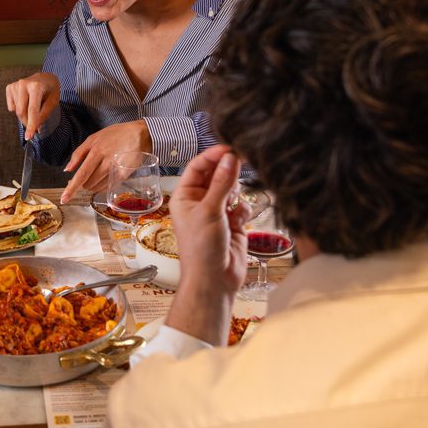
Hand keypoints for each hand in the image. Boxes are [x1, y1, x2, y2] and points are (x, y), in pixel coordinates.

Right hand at [5, 72, 59, 139]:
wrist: (45, 78)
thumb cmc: (51, 90)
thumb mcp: (53, 102)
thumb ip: (43, 115)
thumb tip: (35, 129)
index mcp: (36, 86)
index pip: (32, 110)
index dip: (31, 125)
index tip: (29, 137)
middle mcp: (24, 83)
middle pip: (21, 112)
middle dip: (27, 122)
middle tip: (35, 127)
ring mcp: (15, 84)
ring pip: (16, 110)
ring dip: (24, 115)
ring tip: (33, 108)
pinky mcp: (10, 87)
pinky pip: (11, 106)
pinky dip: (18, 108)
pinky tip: (25, 101)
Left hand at [59, 121, 150, 203]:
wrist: (140, 135)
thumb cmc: (115, 134)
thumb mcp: (94, 138)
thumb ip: (78, 153)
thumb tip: (67, 169)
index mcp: (97, 151)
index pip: (82, 174)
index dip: (72, 188)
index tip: (64, 199)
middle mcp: (106, 162)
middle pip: (89, 183)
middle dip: (84, 183)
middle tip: (86, 176)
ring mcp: (116, 170)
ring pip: (98, 187)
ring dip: (93, 185)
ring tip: (98, 172)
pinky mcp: (125, 175)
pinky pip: (108, 187)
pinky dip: (102, 185)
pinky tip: (104, 176)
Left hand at [164, 145, 249, 344]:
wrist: (214, 280)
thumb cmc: (201, 249)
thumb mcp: (210, 211)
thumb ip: (222, 184)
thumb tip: (230, 158)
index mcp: (185, 196)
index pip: (198, 167)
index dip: (213, 156)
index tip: (230, 147)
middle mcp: (199, 202)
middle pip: (215, 175)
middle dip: (227, 170)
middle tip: (242, 160)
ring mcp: (216, 212)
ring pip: (230, 189)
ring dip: (235, 192)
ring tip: (234, 201)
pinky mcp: (232, 223)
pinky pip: (240, 206)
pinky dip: (242, 209)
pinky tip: (239, 220)